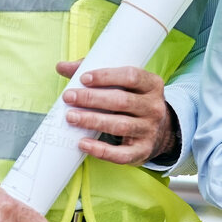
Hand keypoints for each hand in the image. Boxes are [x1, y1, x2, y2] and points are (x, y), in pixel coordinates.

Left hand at [55, 60, 179, 165]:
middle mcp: (154, 107)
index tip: (83, 78)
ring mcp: (150, 130)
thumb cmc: (133, 103)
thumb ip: (96, 74)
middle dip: (92, 99)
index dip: (106, 76)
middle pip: (122, 101)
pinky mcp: (143, 150)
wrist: (158, 132)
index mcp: (152, 85)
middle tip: (69, 97)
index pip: (131, 76)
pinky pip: (121, 154)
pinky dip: (101, 150)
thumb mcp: (125, 85)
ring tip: (71, 117)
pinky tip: (83, 143)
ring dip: (92, 121)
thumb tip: (63, 66)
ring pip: (120, 126)